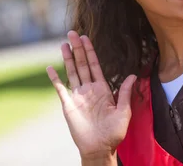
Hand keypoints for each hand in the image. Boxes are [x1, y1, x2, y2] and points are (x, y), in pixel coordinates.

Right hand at [47, 31, 135, 158]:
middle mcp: (89, 89)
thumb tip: (133, 75)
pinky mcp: (68, 105)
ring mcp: (77, 96)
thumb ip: (126, 93)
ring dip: (67, 58)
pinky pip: (60, 89)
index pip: (95, 65)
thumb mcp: (124, 111)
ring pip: (71, 72)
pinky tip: (50, 68)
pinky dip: (55, 78)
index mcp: (102, 89)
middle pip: (82, 64)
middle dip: (77, 49)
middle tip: (72, 32)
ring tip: (63, 44)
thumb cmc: (114, 133)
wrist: (100, 149)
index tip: (86, 38)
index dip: (90, 51)